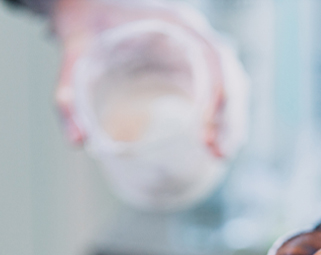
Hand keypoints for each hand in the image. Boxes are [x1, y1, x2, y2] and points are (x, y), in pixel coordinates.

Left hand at [51, 0, 230, 156]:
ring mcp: (198, 47)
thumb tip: (78, 141)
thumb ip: (70, 94)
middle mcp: (192, 34)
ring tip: (221, 154)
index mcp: (171, 24)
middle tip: (219, 155)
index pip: (209, 58)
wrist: (90, 1)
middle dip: (230, 118)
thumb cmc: (86, 23)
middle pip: (230, 75)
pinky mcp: (195, 63)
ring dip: (232, 120)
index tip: (203, 133)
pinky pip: (223, 87)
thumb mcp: (75, 53)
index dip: (213, 96)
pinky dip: (225, 115)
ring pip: (232, 83)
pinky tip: (217, 139)